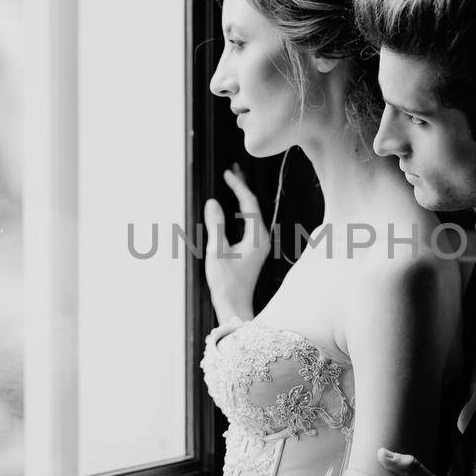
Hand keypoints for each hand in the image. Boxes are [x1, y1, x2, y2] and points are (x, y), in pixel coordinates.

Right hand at [203, 163, 268, 321]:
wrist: (234, 306)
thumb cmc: (226, 283)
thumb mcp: (217, 251)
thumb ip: (215, 225)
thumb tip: (213, 203)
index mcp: (256, 237)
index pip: (249, 203)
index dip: (238, 186)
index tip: (228, 173)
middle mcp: (262, 239)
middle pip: (253, 206)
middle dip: (243, 187)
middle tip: (233, 169)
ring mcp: (260, 245)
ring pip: (252, 214)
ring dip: (242, 198)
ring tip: (233, 182)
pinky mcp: (255, 250)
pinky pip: (250, 223)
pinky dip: (242, 211)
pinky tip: (234, 208)